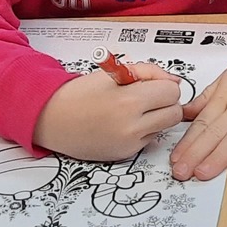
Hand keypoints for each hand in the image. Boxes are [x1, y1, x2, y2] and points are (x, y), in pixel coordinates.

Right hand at [31, 62, 183, 162]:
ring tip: (135, 109)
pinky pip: (149, 139)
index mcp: (129, 101)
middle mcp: (132, 127)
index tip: (152, 83)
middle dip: (166, 102)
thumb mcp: (114, 72)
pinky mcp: (125, 154)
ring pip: (164, 128)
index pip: (172, 92)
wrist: (52, 119)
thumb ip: (148, 73)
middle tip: (148, 96)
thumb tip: (173, 81)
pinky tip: (124, 122)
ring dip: (157, 117)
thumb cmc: (79, 94)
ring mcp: (129, 144)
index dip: (164, 85)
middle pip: (175, 113)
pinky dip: (143, 130)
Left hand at [170, 28, 226, 179]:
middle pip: (216, 131)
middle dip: (196, 153)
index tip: (176, 159)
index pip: (203, 122)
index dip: (188, 142)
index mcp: (226, 96)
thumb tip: (183, 113)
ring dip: (221, 155)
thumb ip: (206, 98)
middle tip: (182, 172)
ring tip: (205, 172)